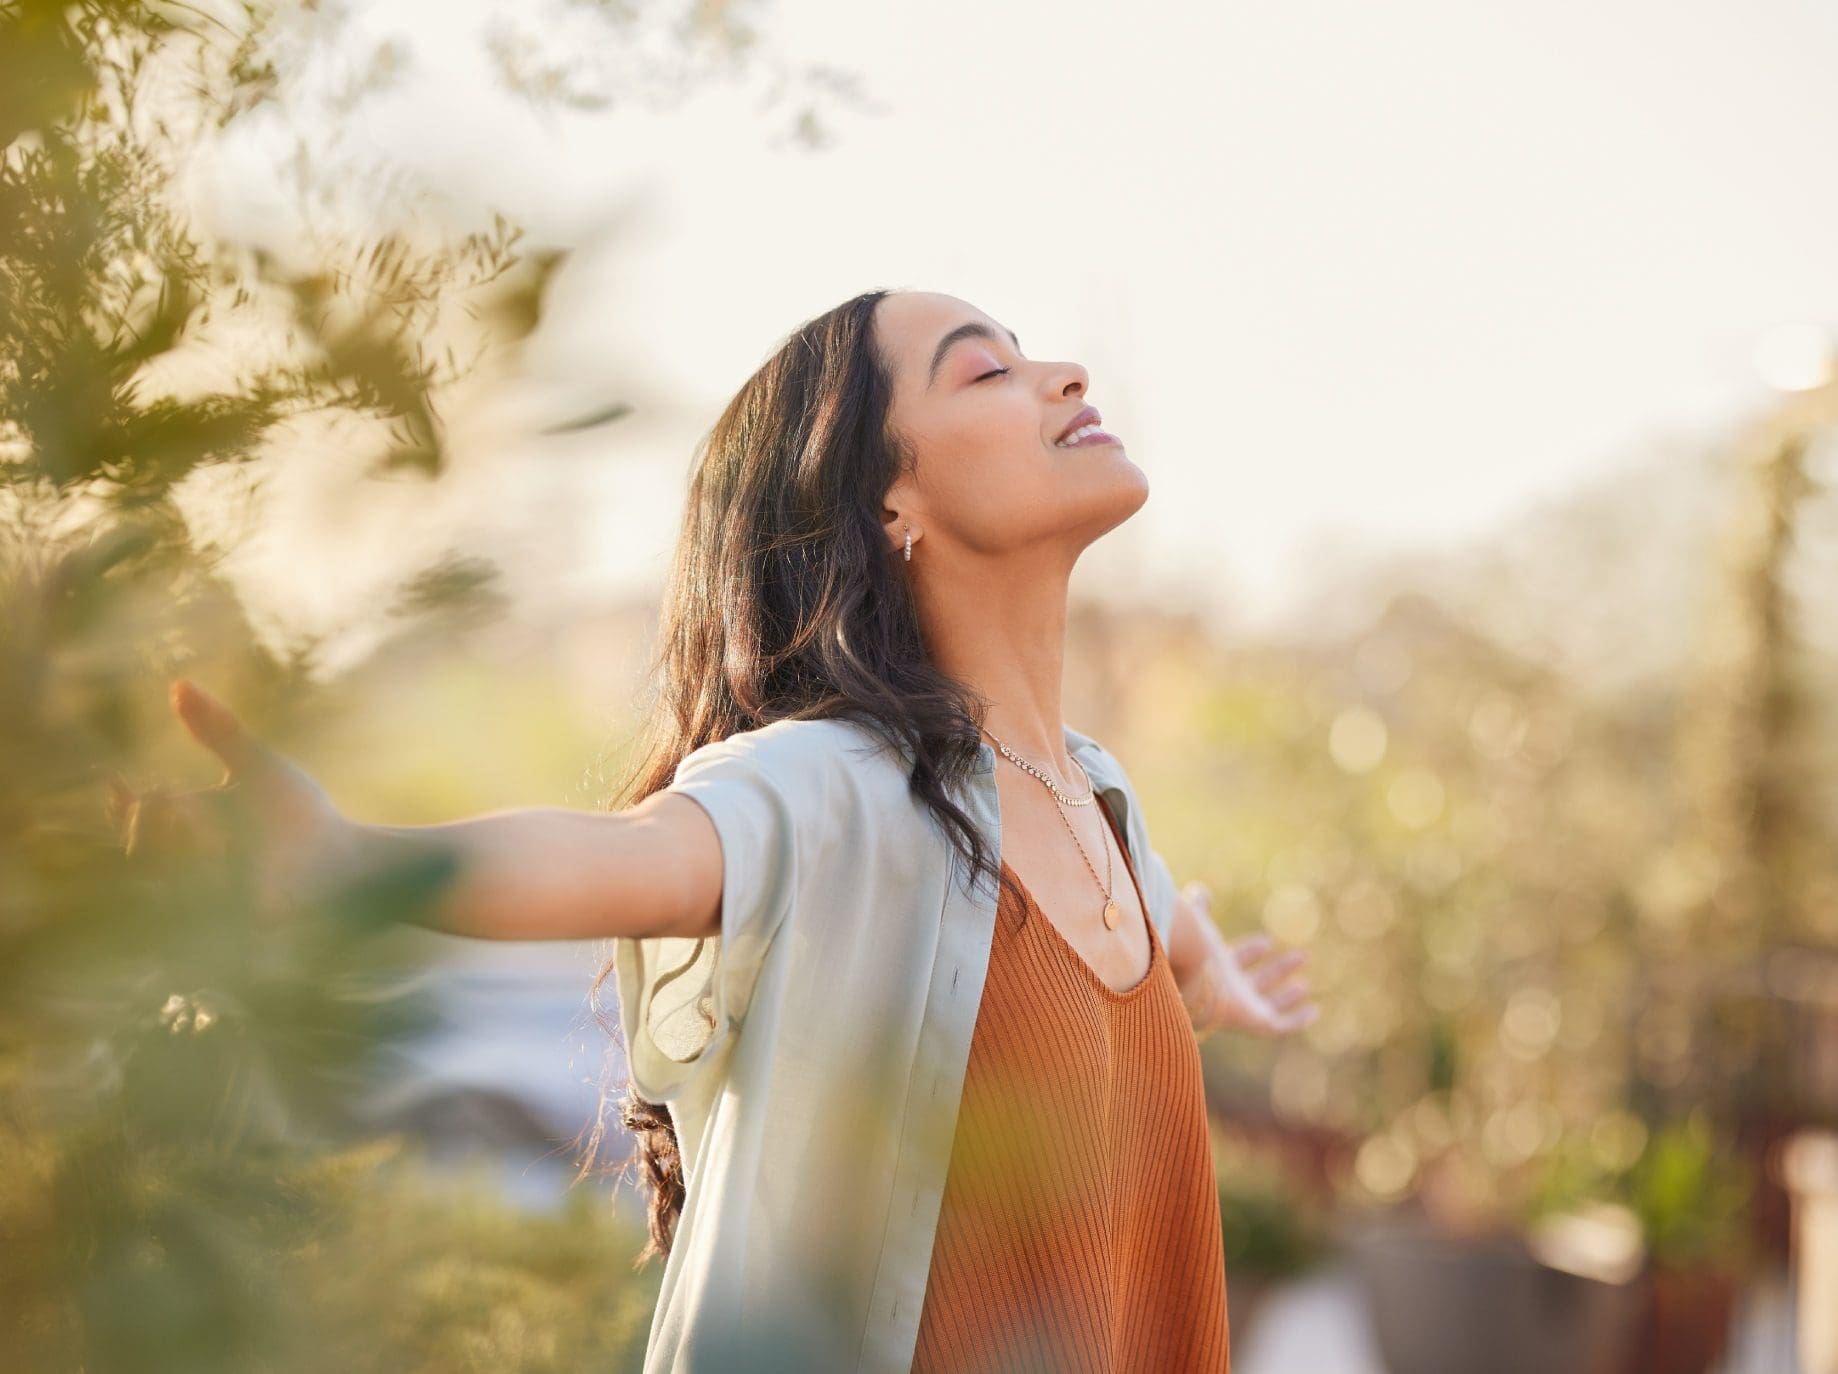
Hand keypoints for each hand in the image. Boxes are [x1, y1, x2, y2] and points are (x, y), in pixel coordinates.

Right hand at [106, 678, 358, 919]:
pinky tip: (226, 857)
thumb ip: (218, 730)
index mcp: (191, 827)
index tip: (117, 782)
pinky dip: (204, 877)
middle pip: (138, 847)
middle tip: (175, 800)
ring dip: (180, 846)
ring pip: (158, 878)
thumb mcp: (256, 765)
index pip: (135, 821)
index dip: (120, 806)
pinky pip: (193, 907)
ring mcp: (207, 898)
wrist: (347, 857)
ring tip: (213, 831)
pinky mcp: (227, 924)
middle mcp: (190, 865)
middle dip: (150, 820)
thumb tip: (178, 685)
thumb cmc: (301, 814)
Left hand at [1177, 880, 1318, 1040]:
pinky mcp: (1256, 1022)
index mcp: (1214, 968)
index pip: (1236, 960)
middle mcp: (1228, 990)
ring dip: (1287, 995)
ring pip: (1268, 1005)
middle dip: (1277, 970)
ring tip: (1304, 985)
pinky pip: (1281, 1026)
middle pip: (1256, 983)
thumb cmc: (1192, 948)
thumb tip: (1199, 890)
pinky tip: (1313, 1011)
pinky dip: (1298, 1021)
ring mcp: (1242, 1008)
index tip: (1267, 941)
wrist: (1190, 976)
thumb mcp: (1198, 922)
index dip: (1251, 951)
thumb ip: (1198, 908)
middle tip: (1300, 956)